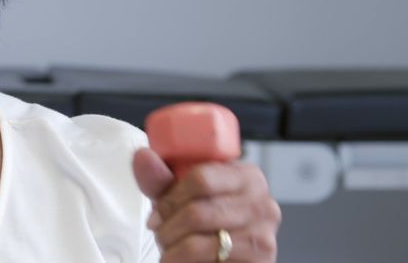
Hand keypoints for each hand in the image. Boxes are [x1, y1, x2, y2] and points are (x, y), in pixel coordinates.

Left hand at [133, 148, 280, 261]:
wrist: (223, 260)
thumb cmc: (205, 226)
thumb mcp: (180, 198)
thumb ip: (161, 179)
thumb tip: (143, 156)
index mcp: (247, 176)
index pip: (202, 178)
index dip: (170, 198)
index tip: (157, 212)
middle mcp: (263, 203)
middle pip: (197, 211)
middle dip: (168, 227)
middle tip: (160, 234)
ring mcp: (264, 235)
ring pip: (198, 241)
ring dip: (172, 249)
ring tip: (169, 250)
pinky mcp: (260, 261)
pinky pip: (210, 260)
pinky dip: (182, 262)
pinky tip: (182, 261)